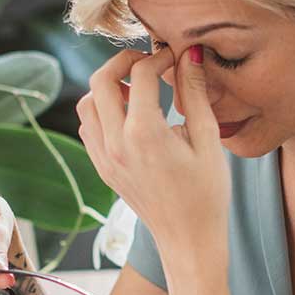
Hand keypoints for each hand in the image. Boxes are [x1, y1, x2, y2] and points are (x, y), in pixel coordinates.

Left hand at [76, 43, 229, 265]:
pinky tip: (127, 115)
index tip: (175, 57)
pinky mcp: (102, 169)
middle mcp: (116, 143)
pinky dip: (100, 111)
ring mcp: (104, 158)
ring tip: (134, 89)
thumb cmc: (207, 194)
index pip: (141, 73)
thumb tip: (189, 53)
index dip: (159, 56)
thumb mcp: (208, 139)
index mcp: (144, 133)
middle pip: (99, 80)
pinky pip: (88, 128)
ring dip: (106, 87)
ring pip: (86, 103)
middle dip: (122, 61)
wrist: (189, 240)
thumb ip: (196, 93)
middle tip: (145, 61)